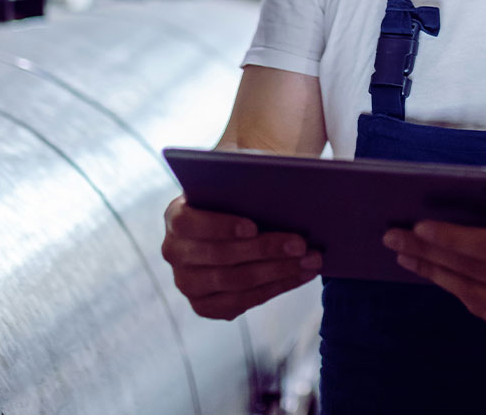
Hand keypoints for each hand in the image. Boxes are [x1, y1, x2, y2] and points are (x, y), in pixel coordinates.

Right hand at [161, 196, 321, 319]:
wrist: (229, 224)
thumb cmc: (235, 199)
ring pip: (235, 283)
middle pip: (220, 257)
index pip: (191, 223)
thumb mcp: (235, 185)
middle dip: (265, 251)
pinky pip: (241, 303)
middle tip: (301, 244)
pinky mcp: (204, 305)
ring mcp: (187, 283)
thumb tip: (282, 181)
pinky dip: (276, 288)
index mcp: (176, 217)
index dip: (221, 226)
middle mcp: (174, 252)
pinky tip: (300, 275)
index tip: (253, 226)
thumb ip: (247, 183)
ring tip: (310, 260)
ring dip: (278, 272)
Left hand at [383, 155, 485, 339]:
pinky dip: (454, 288)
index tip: (419, 226)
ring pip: (472, 294)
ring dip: (433, 273)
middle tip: (393, 237)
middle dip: (429, 253)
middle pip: (475, 271)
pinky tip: (432, 270)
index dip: (454, 238)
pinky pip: (481, 308)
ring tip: (404, 254)